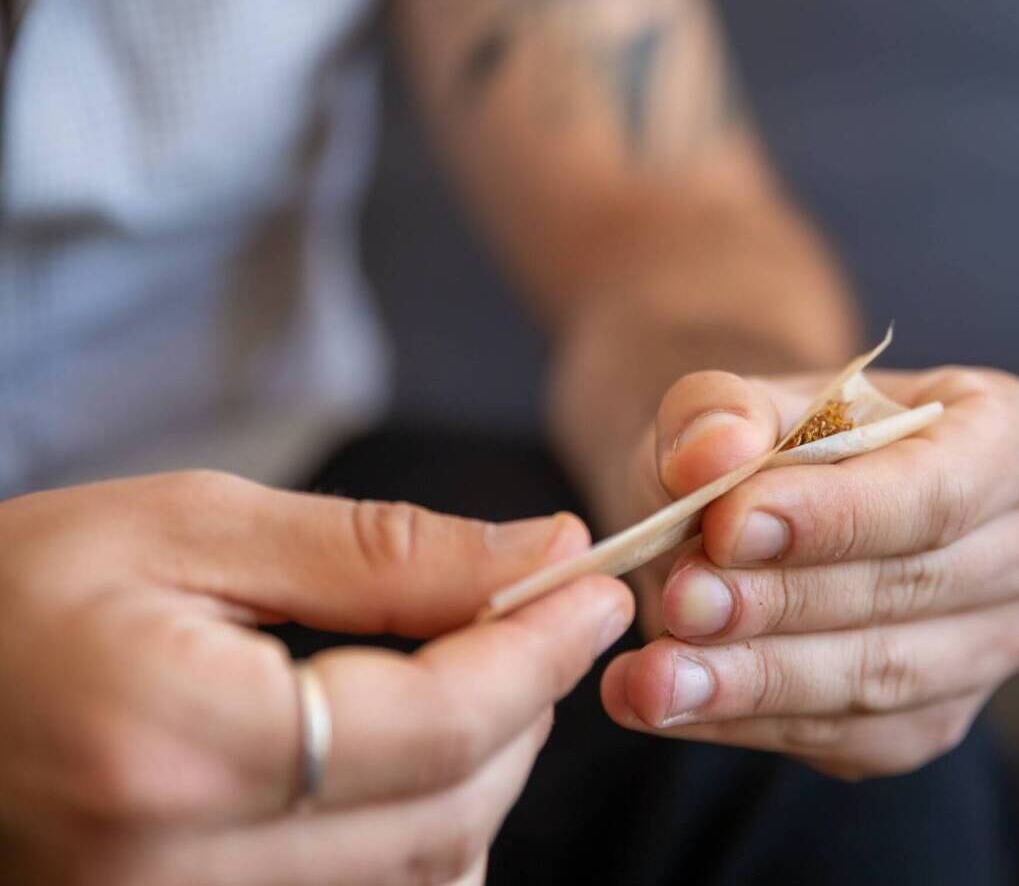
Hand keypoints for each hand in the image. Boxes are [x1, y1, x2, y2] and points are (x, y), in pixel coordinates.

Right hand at [0, 471, 632, 884]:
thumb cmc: (10, 597)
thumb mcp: (185, 530)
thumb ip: (376, 554)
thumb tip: (537, 553)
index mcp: (177, 748)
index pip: (438, 727)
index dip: (540, 654)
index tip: (596, 588)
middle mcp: (182, 875)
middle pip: (451, 812)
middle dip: (521, 708)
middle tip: (530, 613)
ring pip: (428, 875)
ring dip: (481, 772)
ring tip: (463, 671)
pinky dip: (420, 832)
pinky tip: (402, 755)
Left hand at [598, 367, 1018, 779]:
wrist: (761, 504)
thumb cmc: (766, 440)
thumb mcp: (730, 404)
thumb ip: (716, 413)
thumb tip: (710, 452)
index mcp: (1016, 436)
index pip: (942, 489)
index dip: (838, 516)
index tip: (730, 526)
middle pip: (911, 587)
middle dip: (782, 601)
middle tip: (677, 601)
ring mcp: (995, 642)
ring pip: (880, 676)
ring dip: (756, 679)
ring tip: (653, 674)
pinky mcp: (938, 717)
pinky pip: (849, 737)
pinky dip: (746, 723)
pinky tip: (665, 704)